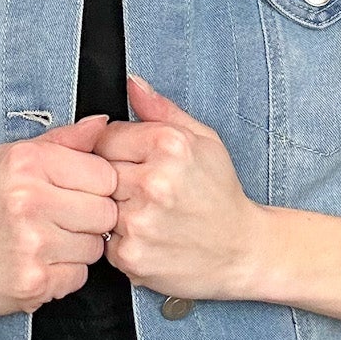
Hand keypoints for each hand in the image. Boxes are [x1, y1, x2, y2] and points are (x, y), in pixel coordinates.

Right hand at [0, 111, 118, 314]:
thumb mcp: (13, 158)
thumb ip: (62, 141)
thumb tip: (102, 125)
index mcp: (27, 162)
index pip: (105, 175)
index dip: (95, 186)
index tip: (73, 193)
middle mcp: (28, 200)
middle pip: (106, 213)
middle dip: (90, 220)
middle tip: (59, 221)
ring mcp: (31, 244)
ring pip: (95, 248)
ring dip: (78, 249)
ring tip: (46, 242)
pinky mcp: (34, 281)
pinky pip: (80, 276)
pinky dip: (64, 275)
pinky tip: (39, 263)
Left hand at [94, 74, 264, 301]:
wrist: (242, 250)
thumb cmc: (221, 194)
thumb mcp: (204, 140)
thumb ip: (161, 110)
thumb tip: (133, 84)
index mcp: (169, 145)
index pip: (106, 136)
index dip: (119, 149)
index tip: (138, 163)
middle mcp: (153, 182)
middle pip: (98, 170)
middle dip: (116, 179)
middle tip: (143, 191)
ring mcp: (140, 221)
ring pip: (98, 204)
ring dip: (115, 209)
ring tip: (147, 213)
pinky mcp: (132, 255)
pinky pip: (103, 239)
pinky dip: (120, 239)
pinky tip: (147, 236)